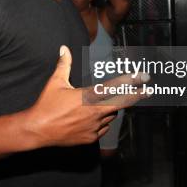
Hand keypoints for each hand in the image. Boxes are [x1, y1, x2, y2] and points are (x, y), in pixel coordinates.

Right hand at [23, 45, 147, 147]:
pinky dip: (101, 123)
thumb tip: (63, 49)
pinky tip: (91, 119)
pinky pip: (102, 129)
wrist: (37, 130)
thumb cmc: (46, 105)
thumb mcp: (55, 82)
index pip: (115, 87)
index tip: (144, 77)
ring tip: (100, 105)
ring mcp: (94, 127)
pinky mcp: (90, 138)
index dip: (132, 81)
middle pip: (122, 103)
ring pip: (111, 116)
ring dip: (111, 110)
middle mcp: (94, 112)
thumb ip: (63, 65)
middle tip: (149, 91)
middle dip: (136, 96)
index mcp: (88, 96)